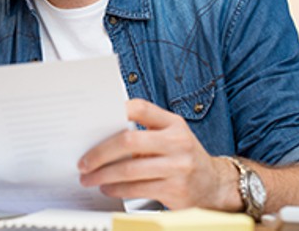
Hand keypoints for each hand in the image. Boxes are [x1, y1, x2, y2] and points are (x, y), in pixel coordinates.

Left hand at [77, 98, 240, 210]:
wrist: (214, 185)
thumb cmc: (182, 157)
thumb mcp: (171, 137)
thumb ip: (144, 131)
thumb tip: (100, 135)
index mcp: (174, 124)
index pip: (141, 108)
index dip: (116, 110)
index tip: (93, 120)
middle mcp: (178, 142)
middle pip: (129, 141)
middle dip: (99, 153)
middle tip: (83, 161)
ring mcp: (178, 167)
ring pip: (130, 169)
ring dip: (103, 175)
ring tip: (89, 178)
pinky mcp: (175, 190)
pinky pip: (137, 189)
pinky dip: (117, 189)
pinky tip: (107, 188)